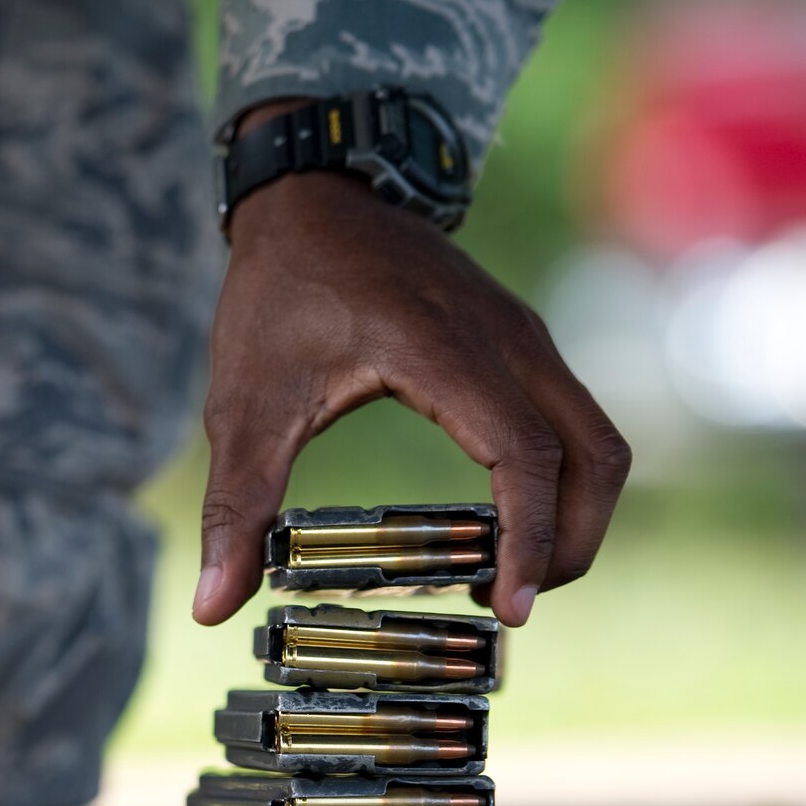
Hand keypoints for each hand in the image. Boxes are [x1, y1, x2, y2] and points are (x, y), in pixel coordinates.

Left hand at [194, 134, 629, 628]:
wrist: (314, 196)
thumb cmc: (281, 290)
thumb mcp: (243, 404)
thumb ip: (235, 506)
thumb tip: (209, 607)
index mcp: (448, 351)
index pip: (525, 457)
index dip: (528, 540)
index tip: (508, 609)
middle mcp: (509, 342)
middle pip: (595, 458)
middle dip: (571, 545)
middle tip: (510, 605)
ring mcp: (525, 339)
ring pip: (596, 441)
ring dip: (572, 516)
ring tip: (505, 574)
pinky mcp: (521, 345)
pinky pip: (570, 422)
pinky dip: (555, 481)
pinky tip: (493, 525)